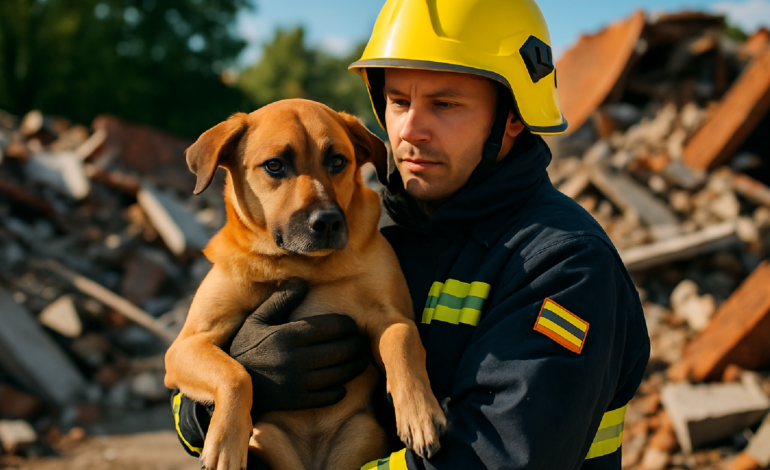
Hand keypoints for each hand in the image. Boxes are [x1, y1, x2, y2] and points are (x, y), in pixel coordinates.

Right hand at [229, 280, 368, 416]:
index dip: (347, 325)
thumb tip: (302, 283)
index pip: (329, 327)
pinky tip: (343, 384)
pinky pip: (327, 396)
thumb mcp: (257, 320)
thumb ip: (280, 301)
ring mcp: (296, 382)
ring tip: (360, 360)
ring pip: (337, 373)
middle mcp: (293, 358)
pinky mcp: (295, 401)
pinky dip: (340, 390)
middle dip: (356, 345)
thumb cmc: (245, 347)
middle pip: (339, 350)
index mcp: (286, 335)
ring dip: (354, 367)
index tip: (353, 325)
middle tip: (362, 342)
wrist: (228, 384)